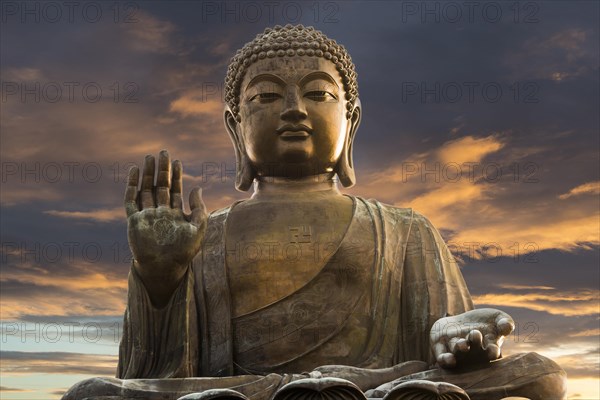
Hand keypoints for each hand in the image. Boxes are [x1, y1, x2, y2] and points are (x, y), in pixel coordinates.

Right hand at [124, 150, 206, 306]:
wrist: (165, 268)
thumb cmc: (184, 251)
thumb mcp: (199, 228)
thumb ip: (199, 208)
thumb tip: (197, 188)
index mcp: (175, 215)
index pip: (174, 190)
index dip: (176, 175)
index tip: (177, 161)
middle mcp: (160, 213)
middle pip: (160, 186)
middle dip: (162, 170)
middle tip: (163, 152)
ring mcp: (146, 216)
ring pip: (146, 189)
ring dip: (147, 174)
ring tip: (149, 157)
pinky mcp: (134, 221)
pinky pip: (131, 200)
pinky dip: (132, 185)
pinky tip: (134, 171)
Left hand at [430, 308, 513, 367]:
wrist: (460, 323)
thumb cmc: (484, 322)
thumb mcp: (497, 318)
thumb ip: (505, 322)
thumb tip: (507, 326)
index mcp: (488, 349)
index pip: (492, 352)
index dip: (492, 352)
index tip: (493, 349)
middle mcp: (473, 355)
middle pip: (474, 352)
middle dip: (475, 344)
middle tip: (475, 334)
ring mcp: (457, 354)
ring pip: (458, 353)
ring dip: (460, 349)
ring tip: (462, 344)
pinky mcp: (441, 351)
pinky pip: (442, 358)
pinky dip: (445, 360)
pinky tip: (448, 358)